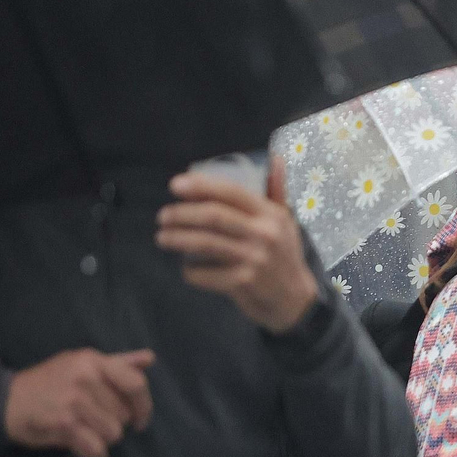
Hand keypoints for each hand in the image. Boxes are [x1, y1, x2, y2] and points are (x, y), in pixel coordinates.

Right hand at [3, 348, 154, 456]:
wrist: (5, 401)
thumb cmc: (50, 382)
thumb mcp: (81, 363)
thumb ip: (118, 362)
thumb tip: (150, 359)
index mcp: (93, 361)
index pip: (136, 384)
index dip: (144, 406)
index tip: (141, 420)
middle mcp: (86, 378)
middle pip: (124, 414)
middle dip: (115, 424)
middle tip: (95, 423)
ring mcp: (74, 401)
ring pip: (113, 433)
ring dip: (104, 440)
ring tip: (87, 433)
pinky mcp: (64, 424)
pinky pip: (96, 449)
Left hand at [156, 159, 319, 333]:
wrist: (294, 300)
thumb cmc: (284, 256)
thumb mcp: (286, 222)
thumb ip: (276, 191)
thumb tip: (275, 157)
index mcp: (272, 216)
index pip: (232, 193)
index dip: (200, 187)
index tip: (175, 186)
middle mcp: (264, 235)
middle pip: (213, 216)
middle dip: (181, 214)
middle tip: (162, 216)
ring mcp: (253, 260)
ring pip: (204, 243)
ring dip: (177, 239)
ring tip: (162, 238)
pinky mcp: (243, 283)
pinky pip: (204, 273)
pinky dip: (190, 271)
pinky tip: (186, 268)